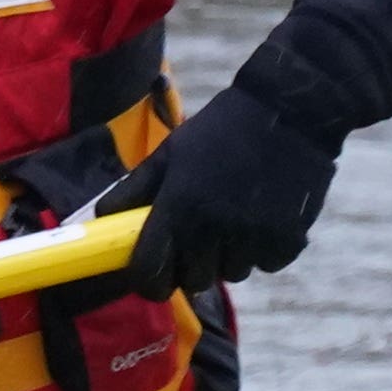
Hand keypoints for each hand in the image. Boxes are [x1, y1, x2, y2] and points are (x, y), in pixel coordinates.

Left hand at [117, 0, 391, 292]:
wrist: (292, 109)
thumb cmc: (223, 129)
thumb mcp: (172, 152)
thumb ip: (134, 189)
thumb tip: (99, 218)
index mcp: (179, 205)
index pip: (150, 272)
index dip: (147, 281)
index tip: (151, 276)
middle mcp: (214, 227)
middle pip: (193, 281)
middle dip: (191, 266)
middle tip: (199, 237)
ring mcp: (253, 237)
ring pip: (232, 273)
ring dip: (230, 256)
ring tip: (236, 215)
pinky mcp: (287, 239)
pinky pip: (267, 264)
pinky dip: (264, 248)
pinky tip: (265, 213)